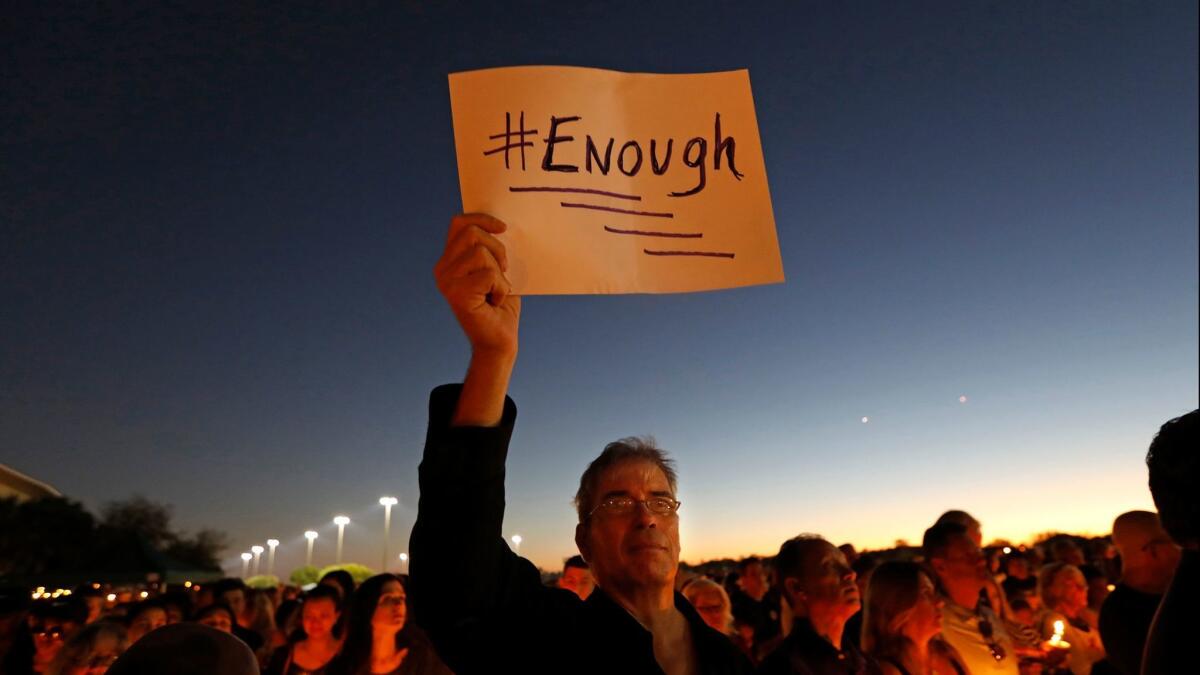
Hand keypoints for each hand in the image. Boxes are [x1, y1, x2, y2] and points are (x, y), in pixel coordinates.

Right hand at [434, 213, 520, 360]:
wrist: (499, 342)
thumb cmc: (501, 307)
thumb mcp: (498, 271)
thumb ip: (493, 249)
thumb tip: (503, 225)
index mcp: (450, 261)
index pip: (459, 223)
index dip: (482, 219)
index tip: (503, 228)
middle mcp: (443, 269)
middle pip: (471, 233)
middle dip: (497, 248)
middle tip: (503, 271)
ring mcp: (447, 281)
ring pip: (481, 252)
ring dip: (499, 273)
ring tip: (496, 291)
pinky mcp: (457, 294)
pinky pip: (489, 274)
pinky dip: (501, 288)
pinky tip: (495, 302)